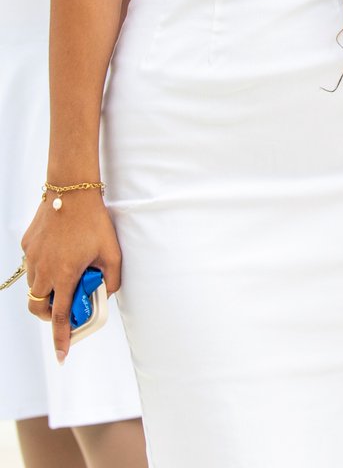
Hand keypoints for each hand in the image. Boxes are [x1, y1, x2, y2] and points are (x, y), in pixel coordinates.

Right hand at [21, 191, 121, 362]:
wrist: (71, 192)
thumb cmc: (94, 221)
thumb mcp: (112, 251)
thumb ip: (112, 278)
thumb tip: (106, 293)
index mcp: (65, 276)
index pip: (61, 316)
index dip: (61, 338)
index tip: (62, 354)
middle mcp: (43, 271)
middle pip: (39, 307)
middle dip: (50, 314)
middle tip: (65, 306)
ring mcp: (32, 258)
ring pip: (33, 286)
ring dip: (46, 289)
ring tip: (65, 274)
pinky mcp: (26, 245)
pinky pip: (32, 264)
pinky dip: (43, 266)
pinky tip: (59, 251)